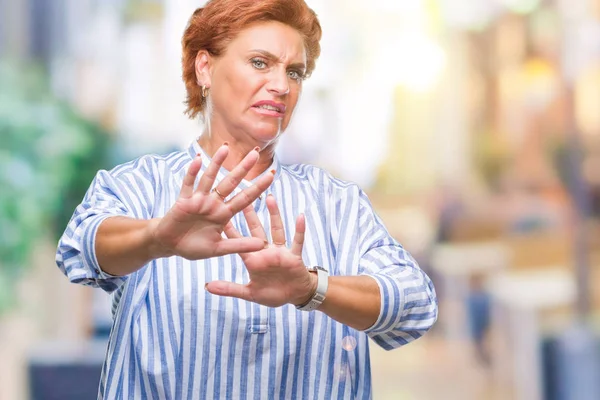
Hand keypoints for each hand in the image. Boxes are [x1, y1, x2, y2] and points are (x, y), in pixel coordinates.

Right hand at [151, 144, 273, 259]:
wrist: (169, 246)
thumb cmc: (193, 247)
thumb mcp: (218, 249)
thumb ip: (239, 245)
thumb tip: (263, 246)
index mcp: (224, 214)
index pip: (245, 198)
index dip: (258, 187)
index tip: (272, 175)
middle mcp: (213, 203)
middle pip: (231, 183)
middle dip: (243, 168)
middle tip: (255, 153)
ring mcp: (198, 199)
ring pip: (210, 178)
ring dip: (217, 163)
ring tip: (225, 148)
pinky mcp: (183, 200)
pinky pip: (188, 184)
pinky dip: (192, 172)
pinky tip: (198, 159)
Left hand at [205, 195, 316, 307]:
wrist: (294, 296)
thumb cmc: (272, 294)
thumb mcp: (249, 293)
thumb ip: (229, 289)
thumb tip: (207, 286)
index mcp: (253, 259)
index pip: (238, 241)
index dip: (229, 229)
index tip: (218, 214)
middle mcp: (265, 251)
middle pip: (256, 229)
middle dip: (249, 214)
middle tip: (241, 195)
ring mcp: (280, 251)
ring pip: (276, 229)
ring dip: (274, 214)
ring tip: (270, 198)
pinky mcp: (294, 255)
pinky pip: (297, 240)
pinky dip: (299, 229)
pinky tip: (300, 216)